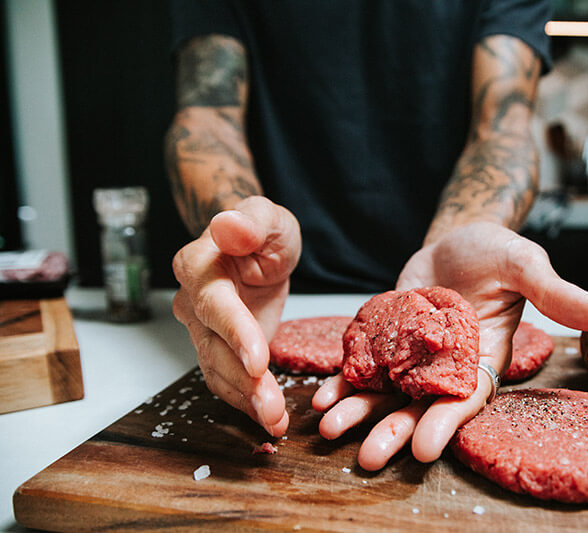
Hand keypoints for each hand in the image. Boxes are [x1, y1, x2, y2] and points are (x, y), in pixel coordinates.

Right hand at [172, 196, 301, 435]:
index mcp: (199, 265)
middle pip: (213, 347)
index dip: (235, 333)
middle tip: (272, 410)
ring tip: (275, 422)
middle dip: (243, 382)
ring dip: (245, 400)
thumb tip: (229, 225)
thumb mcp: (269, 216)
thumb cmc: (262, 230)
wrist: (254, 248)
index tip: (258, 361)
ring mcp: (201, 329)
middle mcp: (192, 301)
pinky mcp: (217, 348)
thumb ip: (252, 220)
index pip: (215, 304)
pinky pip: (225, 380)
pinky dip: (246, 402)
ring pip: (217, 371)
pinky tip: (270, 419)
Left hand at [312, 222, 587, 469]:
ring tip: (332, 429)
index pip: (467, 399)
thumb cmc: (494, 250)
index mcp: (483, 358)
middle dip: (395, 431)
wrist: (455, 239)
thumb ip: (555, 292)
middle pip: (420, 407)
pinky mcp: (385, 342)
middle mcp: (446, 367)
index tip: (425, 446)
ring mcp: (412, 357)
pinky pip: (363, 367)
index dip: (448, 423)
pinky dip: (343, 382)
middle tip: (369, 457)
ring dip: (360, 413)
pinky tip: (322, 396)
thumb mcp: (524, 263)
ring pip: (385, 393)